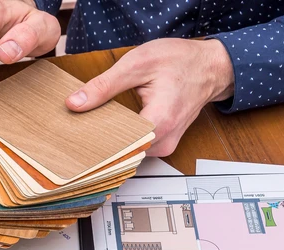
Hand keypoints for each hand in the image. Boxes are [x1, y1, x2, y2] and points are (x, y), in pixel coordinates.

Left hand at [66, 39, 234, 156]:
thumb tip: (75, 103)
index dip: (92, 141)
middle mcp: (164, 141)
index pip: (117, 145)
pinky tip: (112, 126)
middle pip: (121, 152)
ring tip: (95, 125)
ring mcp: (165, 147)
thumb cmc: (180, 61)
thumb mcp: (137, 64)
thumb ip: (104, 86)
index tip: (73, 136)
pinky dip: (123, 139)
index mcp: (159, 122)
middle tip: (78, 129)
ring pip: (129, 154)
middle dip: (98, 141)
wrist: (210, 67)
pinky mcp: (164, 146)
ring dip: (111, 141)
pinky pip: (138, 150)